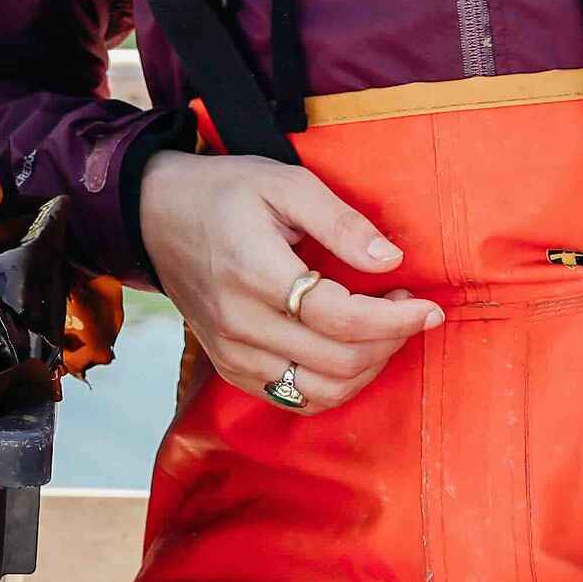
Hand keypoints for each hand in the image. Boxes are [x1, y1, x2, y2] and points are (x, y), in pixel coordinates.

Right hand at [136, 149, 433, 412]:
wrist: (152, 215)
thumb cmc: (223, 192)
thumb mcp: (283, 183)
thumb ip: (341, 221)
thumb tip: (391, 261)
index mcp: (254, 272)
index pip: (340, 317)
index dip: (397, 319)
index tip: (429, 306)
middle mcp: (240, 323)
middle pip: (339, 362)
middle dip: (390, 341)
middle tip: (408, 309)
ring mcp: (231, 353)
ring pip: (320, 393)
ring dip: (367, 370)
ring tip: (382, 332)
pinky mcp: (229, 368)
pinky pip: (294, 398)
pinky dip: (334, 385)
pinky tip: (349, 352)